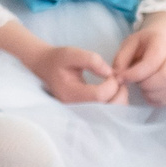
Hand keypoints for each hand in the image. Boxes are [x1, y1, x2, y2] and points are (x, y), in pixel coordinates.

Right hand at [0, 20, 122, 104]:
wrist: (46, 67)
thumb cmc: (58, 60)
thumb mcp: (72, 53)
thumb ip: (91, 60)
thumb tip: (109, 72)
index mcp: (71, 94)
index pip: (99, 95)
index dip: (111, 83)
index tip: (111, 72)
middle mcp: (76, 107)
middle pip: (108, 109)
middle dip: (119, 93)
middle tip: (118, 79)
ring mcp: (81, 112)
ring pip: (110, 114)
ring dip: (119, 98)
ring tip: (116, 84)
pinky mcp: (87, 112)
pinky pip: (107, 113)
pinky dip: (116, 102)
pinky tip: (112, 90)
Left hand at [113, 13, 165, 107]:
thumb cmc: (146, 43)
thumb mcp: (130, 43)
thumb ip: (122, 58)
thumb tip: (117, 76)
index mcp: (162, 45)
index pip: (151, 63)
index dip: (134, 74)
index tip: (121, 78)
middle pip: (164, 78)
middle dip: (144, 85)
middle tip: (135, 82)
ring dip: (150, 94)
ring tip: (141, 86)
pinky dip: (156, 100)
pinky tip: (147, 93)